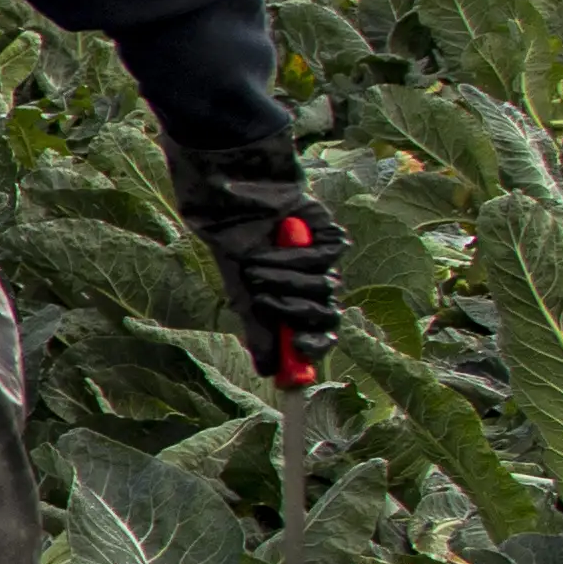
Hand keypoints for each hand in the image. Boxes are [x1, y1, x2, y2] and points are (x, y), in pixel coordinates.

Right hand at [166, 133, 343, 383]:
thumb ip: (259, 329)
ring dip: (289, 279)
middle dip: (297, 314)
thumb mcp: (240, 288)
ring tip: (261, 260)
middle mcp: (306, 285)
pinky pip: (326, 260)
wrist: (236, 191)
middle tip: (272, 302)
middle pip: (323, 320)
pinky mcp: (331, 237)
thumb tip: (269, 370)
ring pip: (325, 290)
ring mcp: (321, 261)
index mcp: (285, 300)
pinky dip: (300, 254)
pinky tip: (282, 238)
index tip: (296, 372)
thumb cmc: (231, 237)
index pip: (307, 339)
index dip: (305, 356)